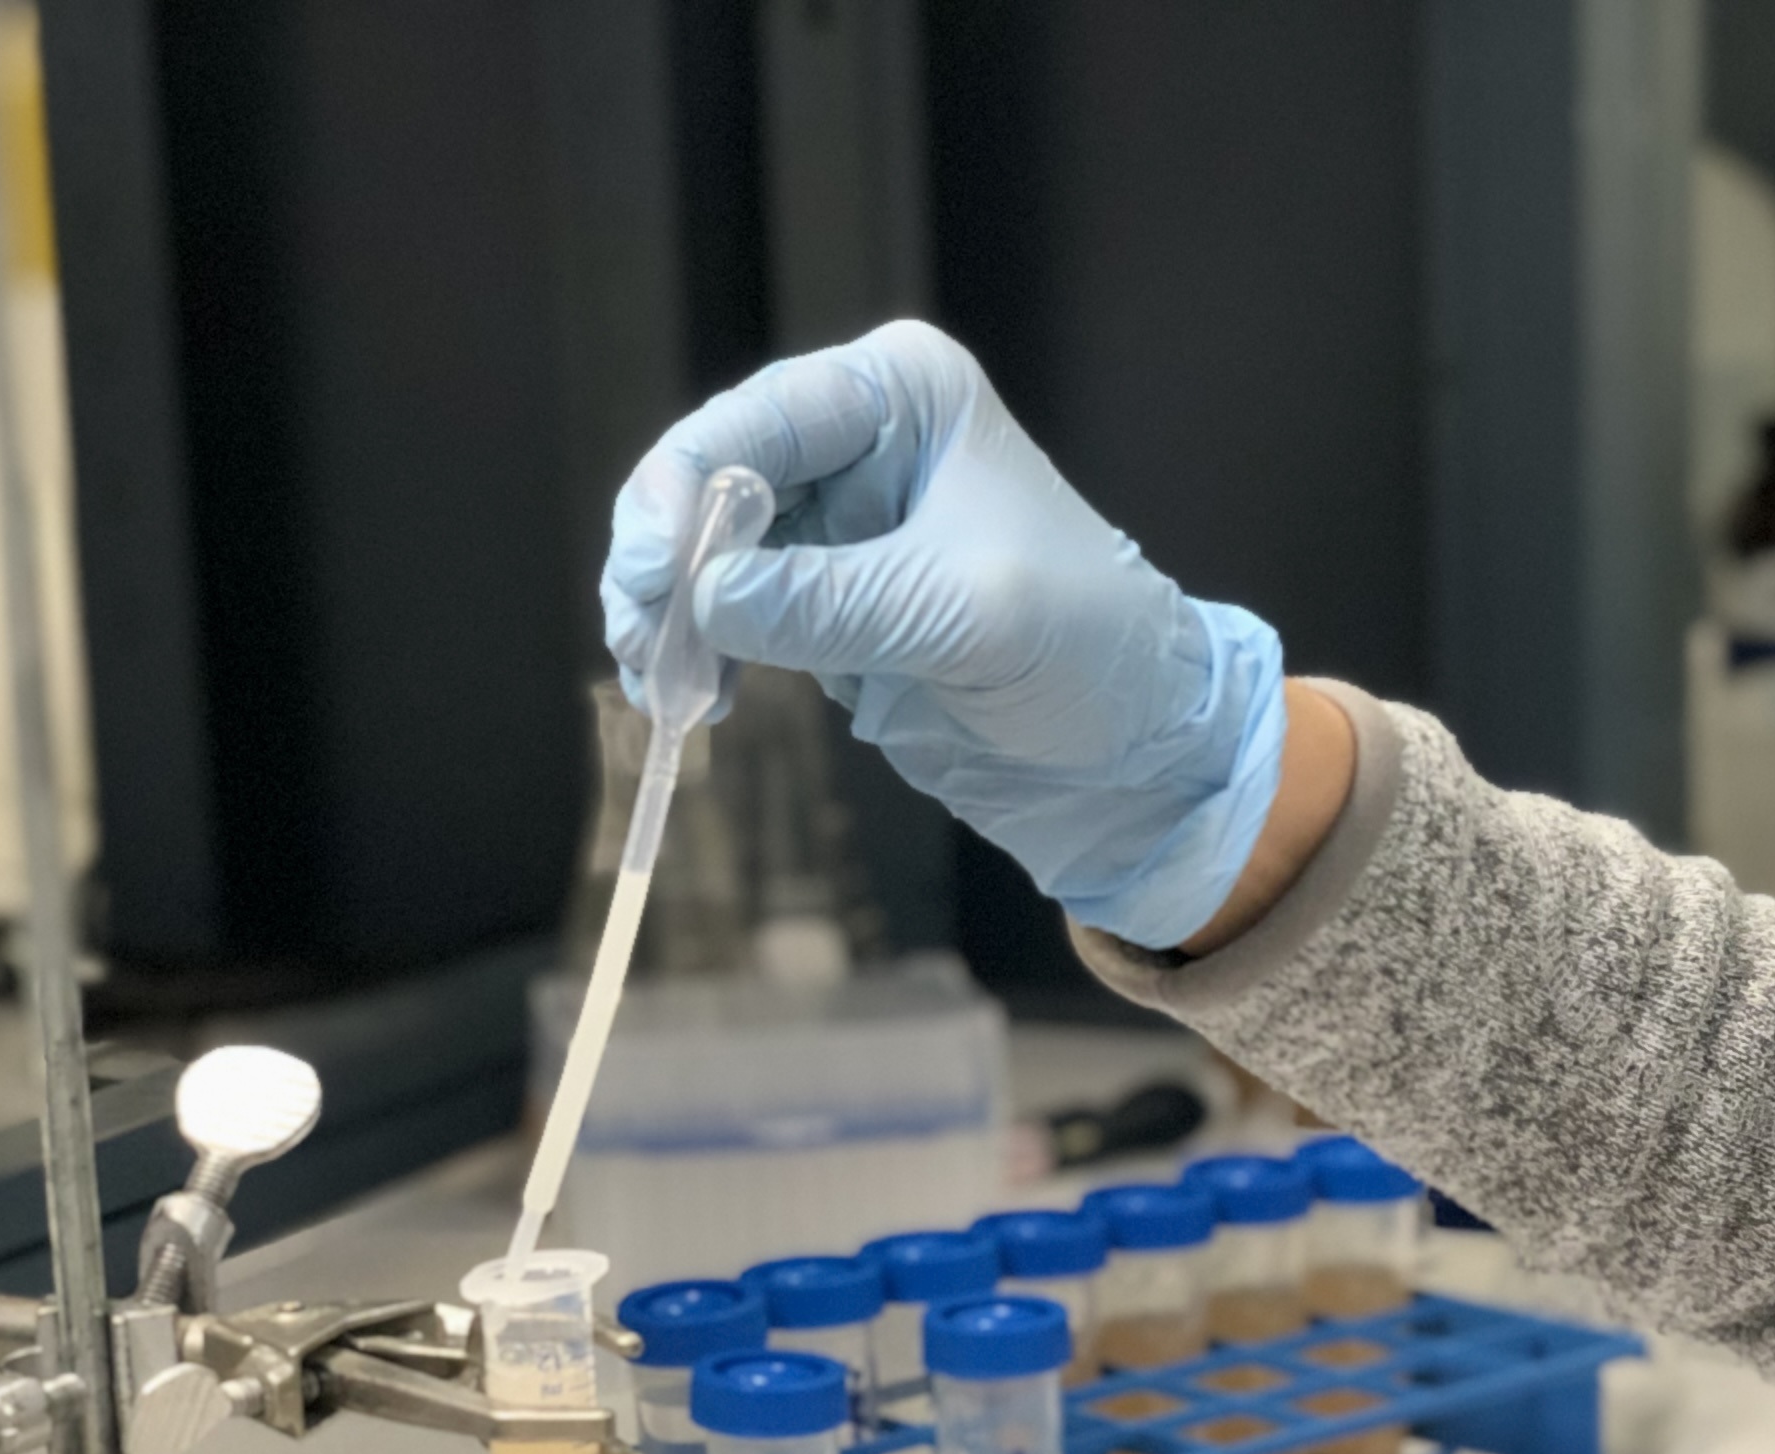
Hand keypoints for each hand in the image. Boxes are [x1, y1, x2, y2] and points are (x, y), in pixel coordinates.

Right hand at [599, 320, 1290, 949]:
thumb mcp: (958, 617)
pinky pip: (736, 605)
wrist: (1136, 739)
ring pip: (710, 543)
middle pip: (713, 474)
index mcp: (902, 393)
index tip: (652, 577)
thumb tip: (704, 600)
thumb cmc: (1085, 647)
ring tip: (660, 680)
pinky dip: (705, 644)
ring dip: (672, 608)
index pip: (757, 420)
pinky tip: (697, 695)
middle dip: (665, 555)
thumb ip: (826, 603)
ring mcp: (838, 515)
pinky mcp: (830, 591)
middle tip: (639, 635)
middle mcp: (859, 435)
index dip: (686, 493)